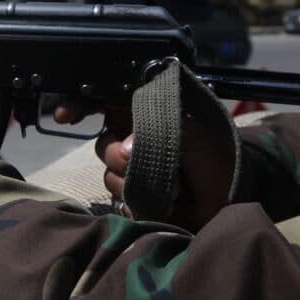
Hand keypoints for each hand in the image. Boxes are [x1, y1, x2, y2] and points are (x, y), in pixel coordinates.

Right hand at [53, 97, 235, 229]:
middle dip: (118, 154)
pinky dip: (137, 201)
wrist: (233, 199)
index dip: (80, 103)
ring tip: (172, 187)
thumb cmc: (220, 156)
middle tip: (138, 160)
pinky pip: (117, 198)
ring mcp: (133, 169)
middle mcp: (134, 137)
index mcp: (146, 111)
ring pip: (108, 172)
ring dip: (135, 180)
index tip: (66, 116)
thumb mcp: (197, 131)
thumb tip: (127, 147)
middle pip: (102, 141)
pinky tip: (164, 201)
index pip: (104, 98)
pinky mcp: (134, 197)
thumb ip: (162, 128)